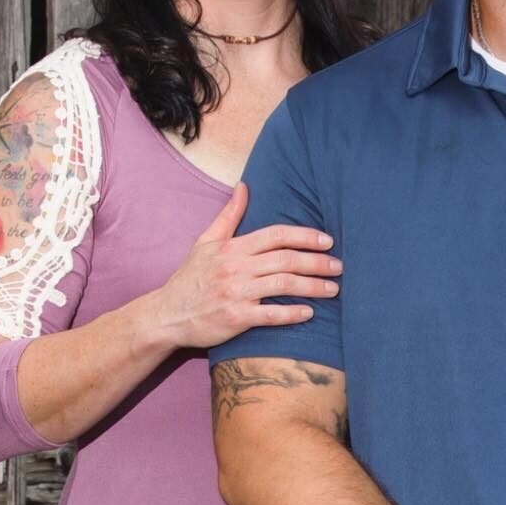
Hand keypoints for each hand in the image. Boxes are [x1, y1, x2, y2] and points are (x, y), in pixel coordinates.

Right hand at [144, 183, 340, 348]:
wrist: (166, 315)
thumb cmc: (190, 277)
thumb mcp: (206, 241)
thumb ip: (229, 215)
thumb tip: (244, 185)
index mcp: (233, 247)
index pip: (277, 235)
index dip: (305, 236)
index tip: (327, 240)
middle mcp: (236, 268)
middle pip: (286, 259)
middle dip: (318, 262)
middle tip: (340, 266)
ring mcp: (236, 293)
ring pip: (283, 285)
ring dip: (313, 286)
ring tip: (333, 289)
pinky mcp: (235, 319)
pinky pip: (270, 314)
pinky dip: (292, 313)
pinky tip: (309, 313)